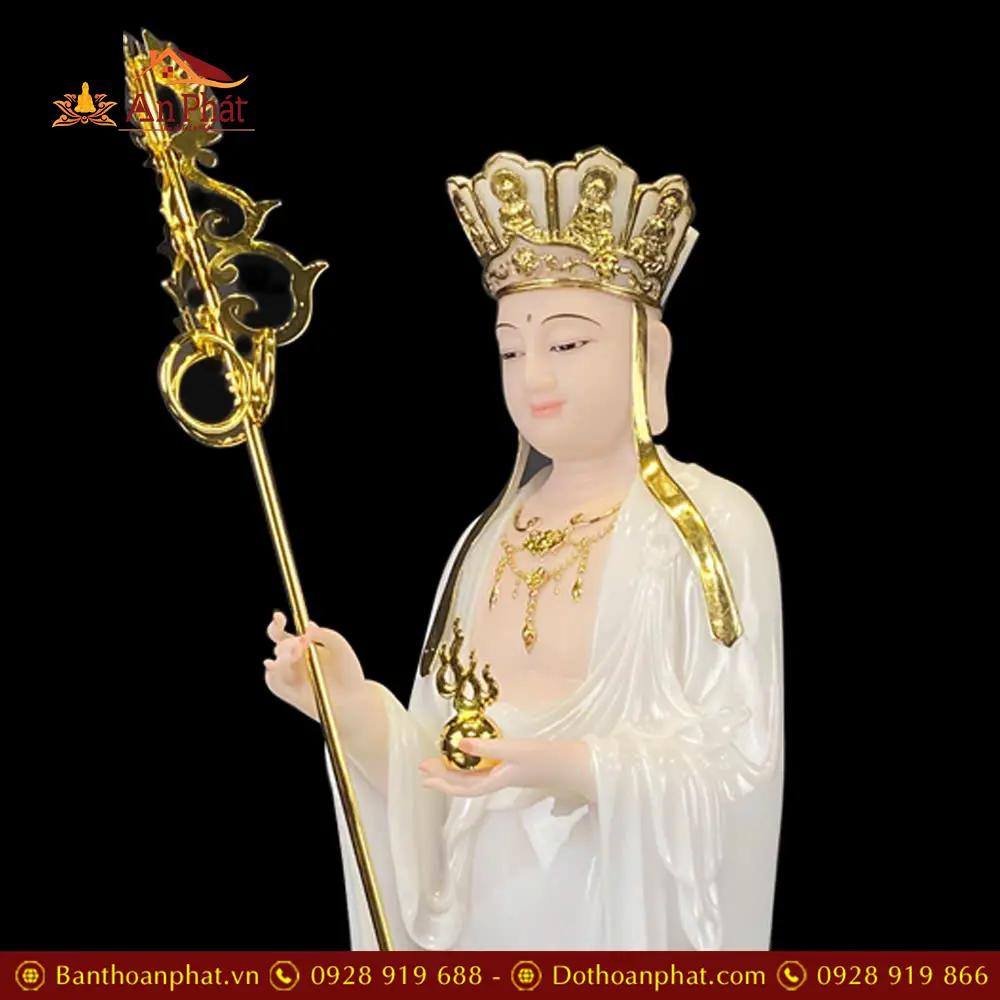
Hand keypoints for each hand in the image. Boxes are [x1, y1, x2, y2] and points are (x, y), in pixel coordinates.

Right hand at [264, 612, 365, 720]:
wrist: (353, 699)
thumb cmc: (348, 671)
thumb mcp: (340, 647)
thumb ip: (325, 634)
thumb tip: (307, 626)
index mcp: (303, 645)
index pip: (283, 632)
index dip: (277, 623)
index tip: (279, 616)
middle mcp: (294, 659)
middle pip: (278, 646)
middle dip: (284, 644)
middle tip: (297, 646)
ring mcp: (290, 676)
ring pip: (274, 663)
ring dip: (280, 658)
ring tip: (293, 657)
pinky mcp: (287, 692)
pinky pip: (273, 682)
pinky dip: (273, 673)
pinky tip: (276, 667)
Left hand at [419, 738, 594, 800]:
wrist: (577, 766)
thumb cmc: (549, 758)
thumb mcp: (516, 750)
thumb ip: (488, 747)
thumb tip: (458, 744)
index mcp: (499, 779)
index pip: (464, 787)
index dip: (443, 784)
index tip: (424, 778)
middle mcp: (501, 780)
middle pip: (467, 784)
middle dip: (444, 778)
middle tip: (424, 769)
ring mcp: (509, 775)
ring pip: (475, 778)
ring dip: (456, 772)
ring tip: (440, 764)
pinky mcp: (517, 769)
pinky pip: (486, 771)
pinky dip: (473, 765)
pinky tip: (472, 758)